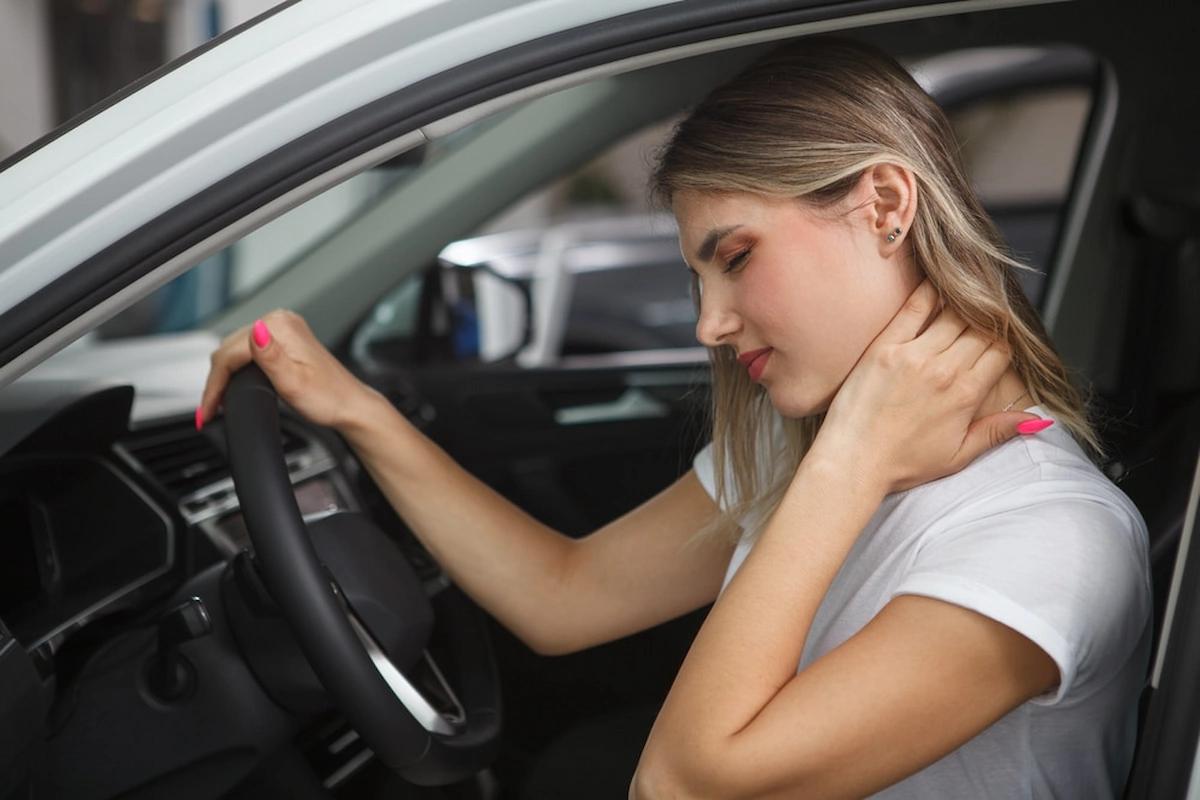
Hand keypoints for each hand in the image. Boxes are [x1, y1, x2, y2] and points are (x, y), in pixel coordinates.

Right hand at [197, 310, 381, 430]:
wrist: (350, 406)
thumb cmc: (329, 398)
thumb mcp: (294, 382)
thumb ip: (270, 357)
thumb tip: (254, 333)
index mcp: (280, 326)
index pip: (230, 352)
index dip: (215, 384)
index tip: (207, 408)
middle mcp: (281, 321)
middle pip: (229, 349)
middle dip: (216, 381)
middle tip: (208, 410)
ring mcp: (283, 329)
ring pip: (236, 350)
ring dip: (225, 376)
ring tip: (217, 403)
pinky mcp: (285, 340)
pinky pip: (250, 351)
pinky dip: (239, 370)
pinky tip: (234, 387)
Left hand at [811, 281, 1040, 493]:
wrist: (852, 462)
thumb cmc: (900, 464)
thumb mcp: (957, 456)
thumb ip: (996, 432)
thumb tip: (1035, 419)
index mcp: (966, 395)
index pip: (1001, 350)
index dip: (1003, 341)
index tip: (997, 337)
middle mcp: (944, 370)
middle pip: (981, 329)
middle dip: (987, 321)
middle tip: (982, 314)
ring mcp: (913, 356)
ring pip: (953, 314)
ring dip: (963, 303)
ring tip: (965, 296)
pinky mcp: (883, 348)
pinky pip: (913, 309)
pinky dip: (928, 292)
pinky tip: (935, 281)